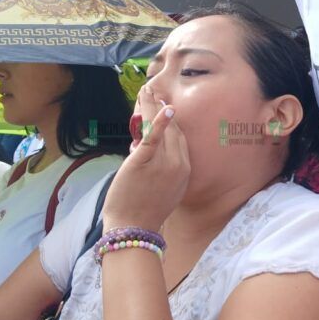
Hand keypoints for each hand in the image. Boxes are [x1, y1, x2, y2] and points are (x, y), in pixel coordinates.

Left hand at [101, 86, 189, 231]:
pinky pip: (153, 137)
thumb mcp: (165, 190)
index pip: (179, 137)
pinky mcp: (143, 161)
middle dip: (161, 109)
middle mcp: (178, 164)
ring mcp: (162, 163)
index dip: (170, 120)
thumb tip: (150, 151)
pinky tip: (159, 106)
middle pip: (172, 129)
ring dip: (152, 106)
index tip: (163, 106)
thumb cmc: (146, 212)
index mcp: (184, 170)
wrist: (134, 229)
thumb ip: (164, 169)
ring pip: (160, 128)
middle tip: (151, 93)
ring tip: (146, 91)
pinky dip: (158, 120)